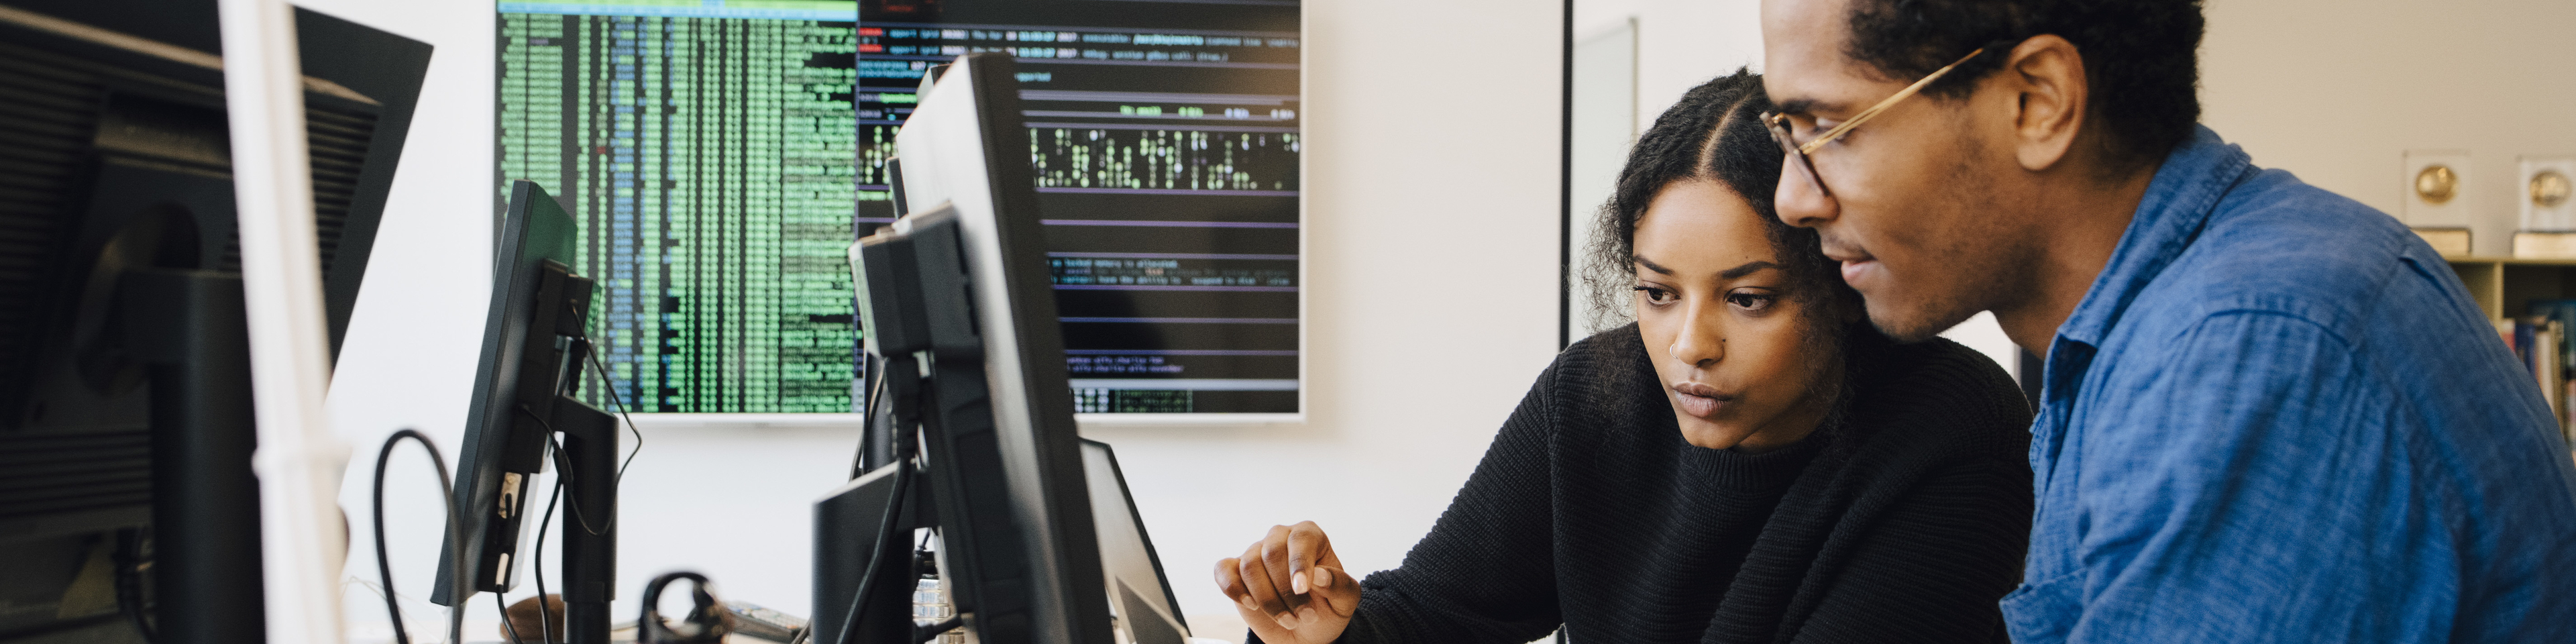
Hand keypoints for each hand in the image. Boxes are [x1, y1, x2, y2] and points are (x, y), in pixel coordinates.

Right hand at [1214, 521, 1359, 643]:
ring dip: (1268, 600)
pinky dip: (1233, 588)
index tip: (1302, 589)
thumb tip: (1319, 575)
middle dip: (1286, 591)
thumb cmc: (1327, 609)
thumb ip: (1339, 585)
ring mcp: (1255, 552)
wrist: (1307, 631)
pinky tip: (1251, 604)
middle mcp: (1280, 538)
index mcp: (1309, 536)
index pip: (1301, 539)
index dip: (1299, 564)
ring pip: (1250, 567)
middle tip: (1304, 616)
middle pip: (1272, 553)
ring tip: (1289, 620)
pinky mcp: (1235, 570)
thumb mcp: (1345, 601)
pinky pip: (1223, 570)